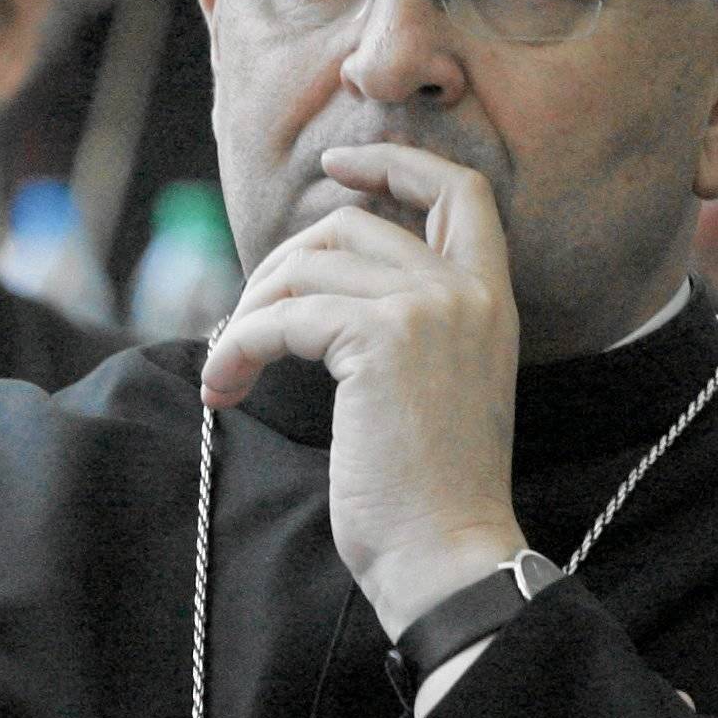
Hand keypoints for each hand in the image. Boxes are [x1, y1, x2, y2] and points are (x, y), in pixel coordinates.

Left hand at [199, 145, 525, 637]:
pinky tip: (226, 386)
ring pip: (305, 265)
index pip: (459, 191)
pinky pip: (280, 317)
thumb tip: (318, 284)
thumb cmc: (430, 494)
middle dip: (280, 266)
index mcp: (491, 300)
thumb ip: (406, 325)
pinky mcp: (379, 340)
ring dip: (249, 313)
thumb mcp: (437, 386)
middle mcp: (466, 292)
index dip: (394, 161)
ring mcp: (426, 310)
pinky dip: (237, 347)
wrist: (446, 556)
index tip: (338, 165)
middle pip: (351, 223)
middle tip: (248, 325)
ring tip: (231, 368)